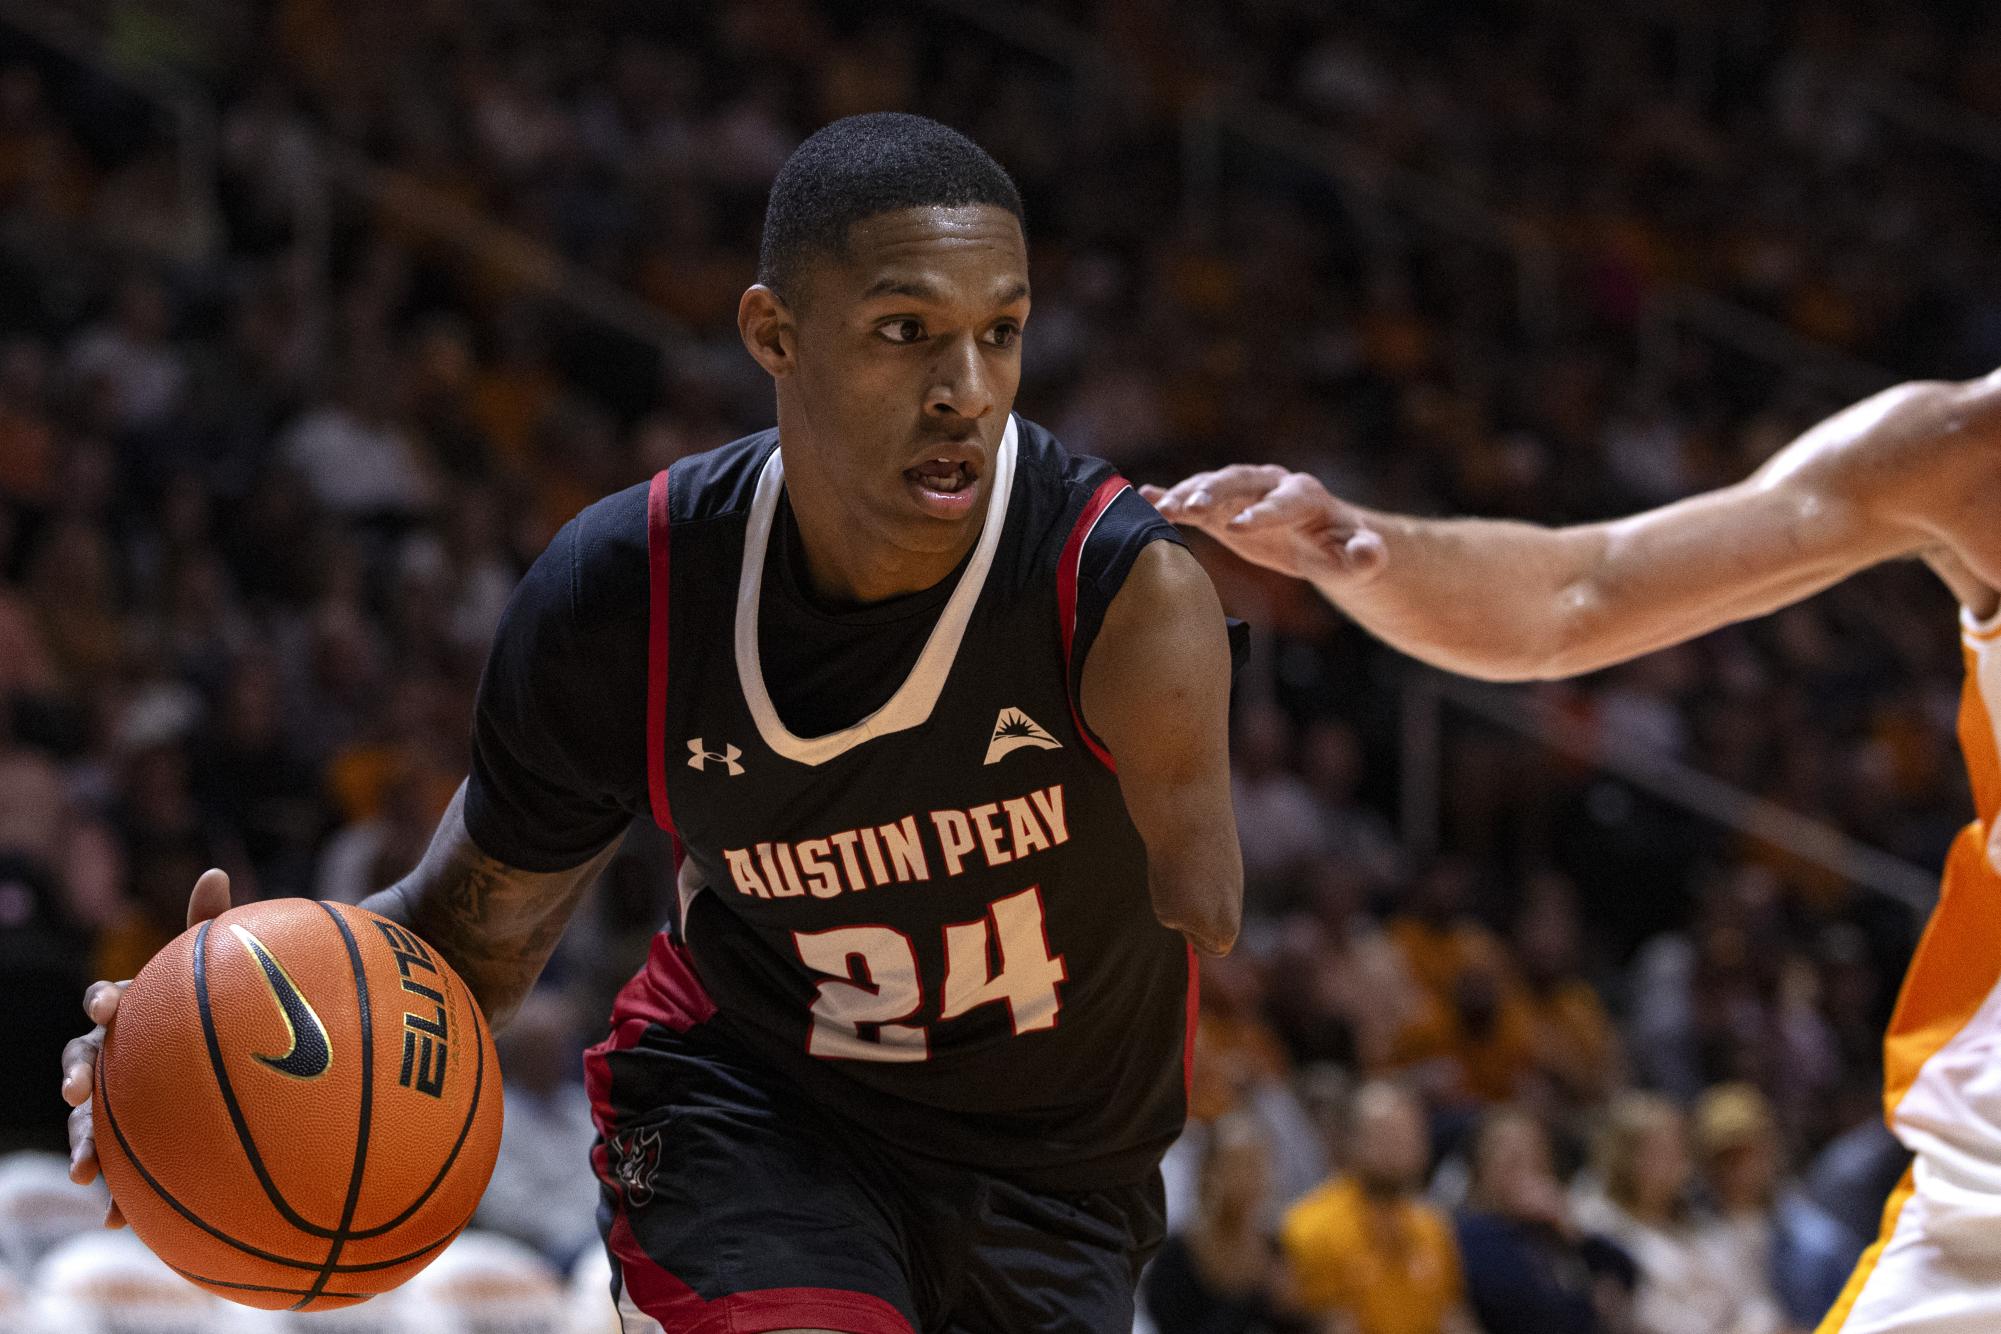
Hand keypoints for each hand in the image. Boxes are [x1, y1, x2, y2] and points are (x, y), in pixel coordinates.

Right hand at [61, 868, 231, 1226]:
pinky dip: (119, 1195)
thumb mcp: (227, 969)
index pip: (110, 1002)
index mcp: (137, 1014)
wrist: (242, 1068)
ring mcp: (123, 1103)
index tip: (110, 1004)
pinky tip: (119, 1221)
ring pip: (92, 1123)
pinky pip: (124, 1170)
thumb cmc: (226, 1009)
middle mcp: (119, 1057)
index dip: (105, 1000)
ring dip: (85, 1143)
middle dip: (75, 1077)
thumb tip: (212, 870)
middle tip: (77, 1089)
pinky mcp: (140, 1145)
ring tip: (88, 1170)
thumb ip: (212, 927)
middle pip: (85, 1064)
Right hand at [1141, 466, 1386, 590]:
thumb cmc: (1344, 551)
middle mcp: (1270, 485)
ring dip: (1184, 494)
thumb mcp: (1360, 558)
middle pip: (1239, 482)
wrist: (1322, 541)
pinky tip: (1144, 497)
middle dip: (1213, 492)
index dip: (1262, 513)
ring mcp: (1242, 494)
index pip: (1282, 502)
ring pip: (1212, 486)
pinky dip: (1170, 496)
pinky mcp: (1222, 508)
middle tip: (1187, 508)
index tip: (1239, 528)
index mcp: (1305, 496)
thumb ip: (1364, 555)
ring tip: (1156, 507)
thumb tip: (1370, 552)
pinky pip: (1195, 499)